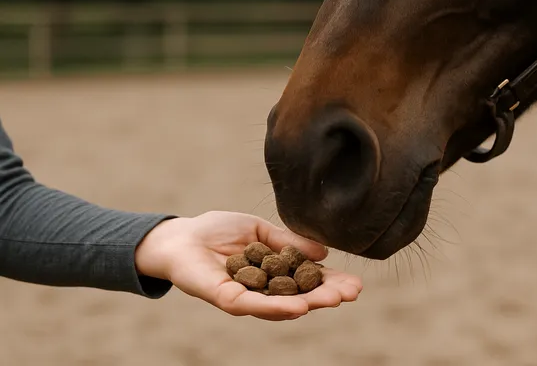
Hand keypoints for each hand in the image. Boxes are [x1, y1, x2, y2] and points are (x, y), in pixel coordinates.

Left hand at [135, 211, 362, 320]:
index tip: (356, 283)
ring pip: (283, 305)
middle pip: (301, 297)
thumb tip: (322, 252)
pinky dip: (278, 307)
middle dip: (328, 295)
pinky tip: (300, 306)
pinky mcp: (227, 299)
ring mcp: (247, 297)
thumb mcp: (261, 230)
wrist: (181, 236)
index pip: (308, 280)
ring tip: (335, 299)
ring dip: (311, 303)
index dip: (331, 282)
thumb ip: (288, 242)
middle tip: (353, 293)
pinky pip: (255, 305)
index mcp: (274, 273)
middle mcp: (264, 290)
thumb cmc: (218, 231)